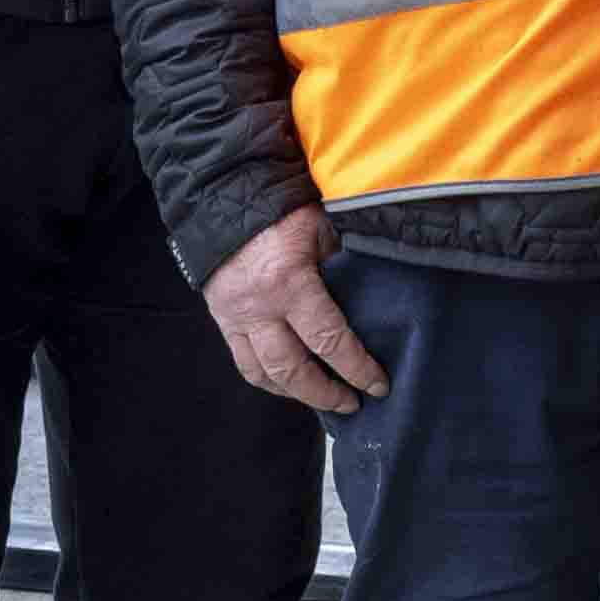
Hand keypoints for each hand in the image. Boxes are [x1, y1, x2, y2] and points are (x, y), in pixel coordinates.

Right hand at [205, 208, 388, 413]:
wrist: (225, 197)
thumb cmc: (283, 210)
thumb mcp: (323, 228)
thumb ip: (345, 264)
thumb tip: (376, 297)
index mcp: (289, 282)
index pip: (328, 339)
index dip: (356, 368)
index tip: (378, 385)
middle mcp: (259, 307)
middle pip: (292, 370)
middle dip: (326, 394)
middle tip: (352, 403)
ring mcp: (235, 316)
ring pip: (264, 373)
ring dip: (296, 393)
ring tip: (323, 399)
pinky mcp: (222, 319)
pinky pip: (244, 363)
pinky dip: (269, 380)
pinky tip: (291, 384)